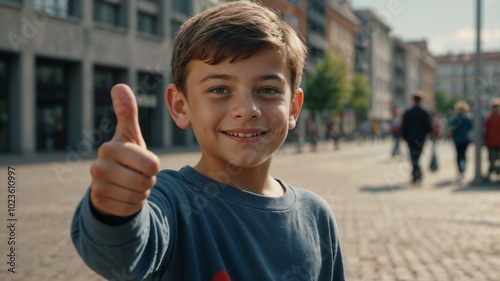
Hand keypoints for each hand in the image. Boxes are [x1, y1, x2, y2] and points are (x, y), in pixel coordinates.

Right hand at [90, 84, 159, 216]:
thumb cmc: (126, 156)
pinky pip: (129, 209)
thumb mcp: (129, 135)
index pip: (151, 164)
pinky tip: (125, 196)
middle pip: (145, 182)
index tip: (142, 163)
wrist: (111, 184)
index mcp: (109, 148)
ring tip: (131, 184)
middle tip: (138, 175)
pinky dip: (133, 205)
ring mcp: (96, 187)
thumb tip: (119, 85)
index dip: (153, 167)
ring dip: (141, 193)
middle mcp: (98, 167)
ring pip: (138, 196)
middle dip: (148, 181)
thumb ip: (127, 112)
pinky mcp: (99, 204)